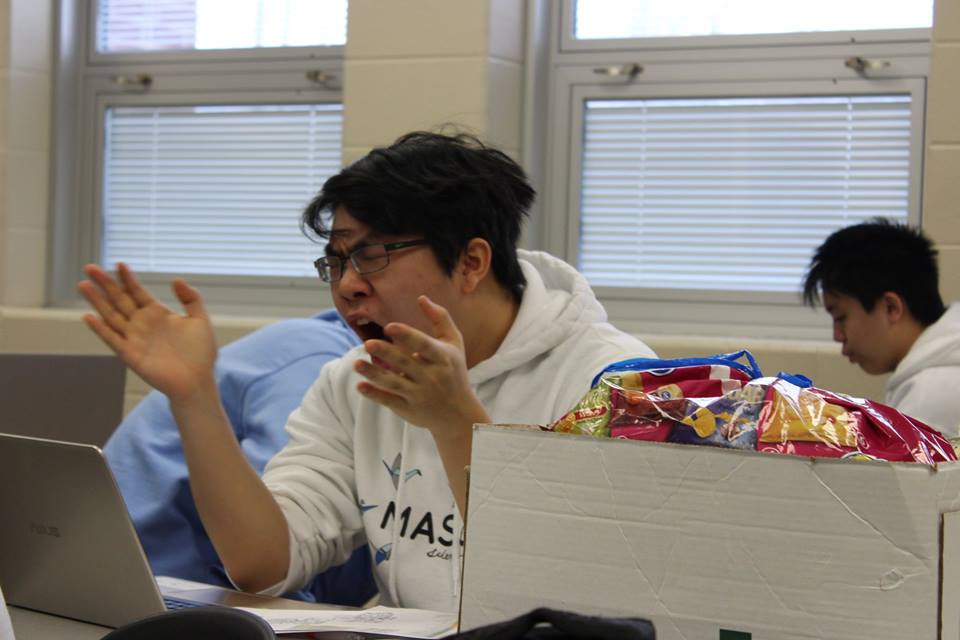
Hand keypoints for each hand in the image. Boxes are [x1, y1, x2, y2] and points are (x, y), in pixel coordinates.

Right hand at [77, 263, 217, 402]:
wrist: (197, 380)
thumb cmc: (201, 353)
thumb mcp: (200, 320)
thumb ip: (191, 298)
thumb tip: (176, 279)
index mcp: (157, 313)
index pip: (137, 291)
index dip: (128, 278)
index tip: (119, 263)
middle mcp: (142, 323)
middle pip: (119, 299)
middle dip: (105, 284)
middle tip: (90, 268)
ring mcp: (134, 338)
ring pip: (110, 315)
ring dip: (96, 301)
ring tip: (83, 285)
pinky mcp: (130, 354)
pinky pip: (112, 339)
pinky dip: (100, 329)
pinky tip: (88, 316)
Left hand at [353, 296, 489, 439]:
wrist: (459, 413)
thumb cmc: (454, 371)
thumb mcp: (454, 344)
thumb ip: (440, 319)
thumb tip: (421, 298)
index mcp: (442, 358)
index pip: (424, 345)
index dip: (407, 336)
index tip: (389, 327)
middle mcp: (432, 377)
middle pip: (405, 363)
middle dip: (386, 353)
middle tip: (368, 343)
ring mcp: (420, 395)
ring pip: (394, 383)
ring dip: (374, 374)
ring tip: (356, 364)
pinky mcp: (409, 409)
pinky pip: (390, 401)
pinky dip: (375, 395)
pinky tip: (360, 386)